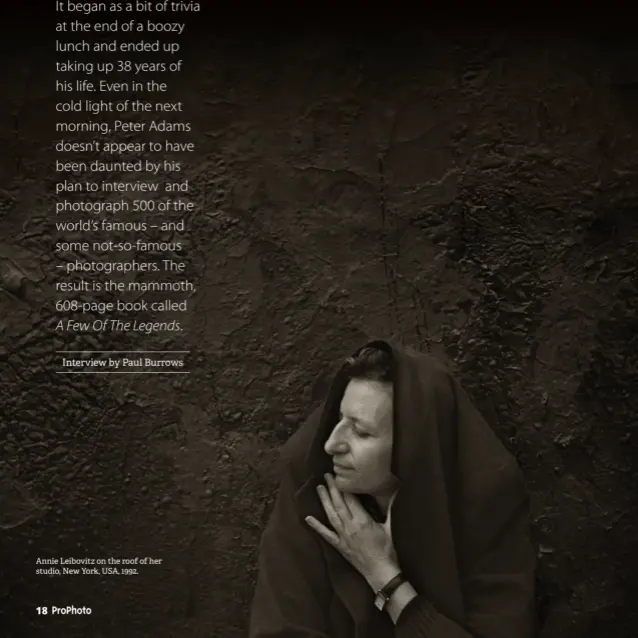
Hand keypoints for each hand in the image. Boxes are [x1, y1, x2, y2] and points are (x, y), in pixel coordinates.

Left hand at [305, 473, 399, 590]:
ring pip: (331, 515)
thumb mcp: (390, 527)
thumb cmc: (387, 550)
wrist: (381, 573)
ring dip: (324, 500)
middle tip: (327, 475)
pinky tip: (308, 518)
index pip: (351, 499)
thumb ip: (390, 508)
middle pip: (339, 503)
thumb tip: (396, 492)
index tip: (340, 475)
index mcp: (362, 520)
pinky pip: (326, 535)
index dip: (345, 486)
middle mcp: (350, 526)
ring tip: (319, 487)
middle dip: (332, 488)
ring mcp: (343, 536)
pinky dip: (316, 526)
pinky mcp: (339, 545)